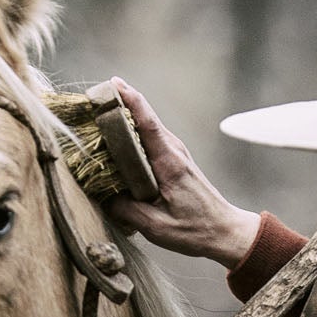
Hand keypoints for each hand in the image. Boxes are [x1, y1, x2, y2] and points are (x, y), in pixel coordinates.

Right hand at [102, 78, 260, 268]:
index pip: (147, 122)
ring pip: (146, 127)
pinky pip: (149, 139)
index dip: (130, 100)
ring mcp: (175, 153)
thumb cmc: (194, 230)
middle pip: (144, 117)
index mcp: (169, 162)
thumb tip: (101, 196)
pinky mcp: (174, 161)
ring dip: (124, 117)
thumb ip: (125, 210)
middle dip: (119, 103)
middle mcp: (173, 151)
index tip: (112, 84)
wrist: (224, 231)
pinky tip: (116, 138)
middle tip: (92, 98)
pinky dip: (132, 133)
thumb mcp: (155, 226)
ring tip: (98, 113)